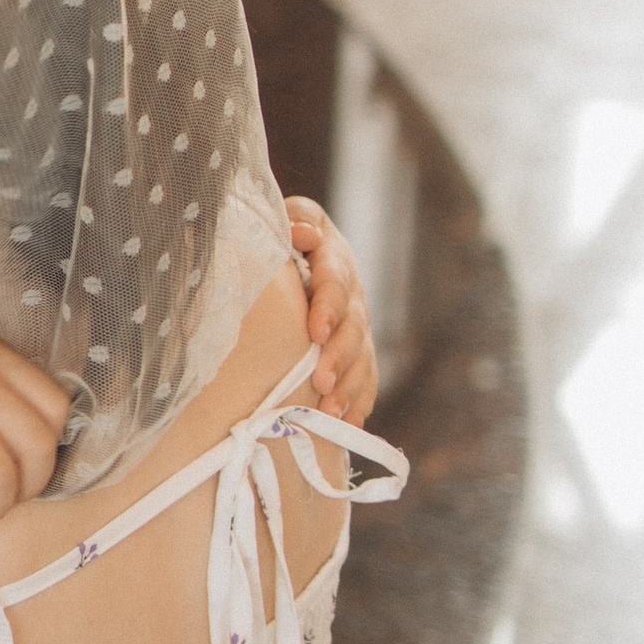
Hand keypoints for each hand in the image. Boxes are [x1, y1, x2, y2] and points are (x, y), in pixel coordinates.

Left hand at [284, 198, 376, 420]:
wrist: (292, 247)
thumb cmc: (277, 232)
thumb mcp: (284, 217)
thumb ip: (295, 221)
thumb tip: (305, 234)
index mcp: (333, 256)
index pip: (335, 282)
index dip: (328, 307)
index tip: (315, 332)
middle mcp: (351, 292)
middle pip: (353, 327)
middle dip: (339, 357)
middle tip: (322, 384)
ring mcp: (356, 323)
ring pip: (361, 357)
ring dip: (349, 387)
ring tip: (330, 414)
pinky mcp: (356, 348)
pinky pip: (366, 377)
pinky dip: (359, 401)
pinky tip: (350, 425)